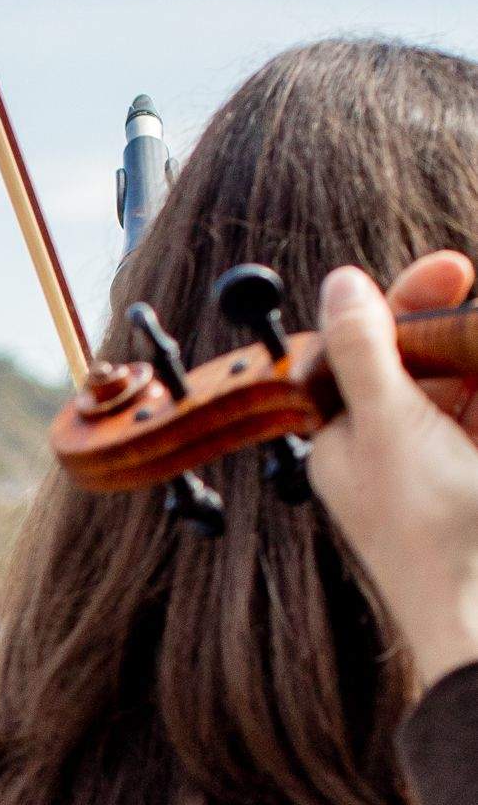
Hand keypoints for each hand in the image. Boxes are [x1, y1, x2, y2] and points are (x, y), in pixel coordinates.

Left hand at [310, 257, 477, 692]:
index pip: (367, 349)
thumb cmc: (430, 535)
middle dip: (456, 330)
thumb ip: (364, 353)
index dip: (407, 303)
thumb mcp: (389, 427)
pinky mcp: (473, 481)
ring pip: (462, 389)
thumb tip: (340, 283)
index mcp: (346, 440)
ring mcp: (440, 467)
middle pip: (422, 363)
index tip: (454, 269)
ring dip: (477, 362)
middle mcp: (389, 452)